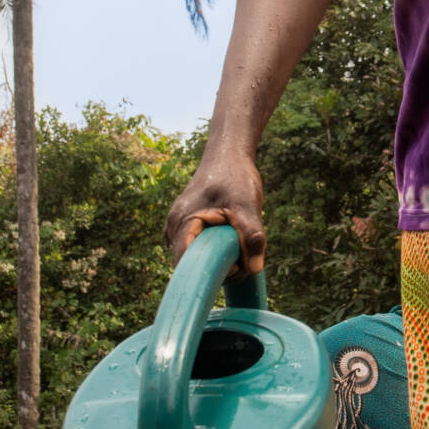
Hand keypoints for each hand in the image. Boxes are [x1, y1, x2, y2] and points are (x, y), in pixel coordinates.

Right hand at [163, 144, 266, 272]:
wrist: (228, 154)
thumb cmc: (235, 176)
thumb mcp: (247, 206)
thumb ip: (252, 237)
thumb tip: (254, 269)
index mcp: (183, 221)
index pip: (184, 263)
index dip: (206, 274)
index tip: (232, 270)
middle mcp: (174, 225)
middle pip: (188, 263)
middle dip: (215, 268)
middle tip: (241, 261)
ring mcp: (177, 225)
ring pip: (193, 256)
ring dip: (215, 260)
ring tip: (238, 251)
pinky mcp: (186, 225)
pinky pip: (196, 247)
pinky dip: (213, 251)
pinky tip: (230, 242)